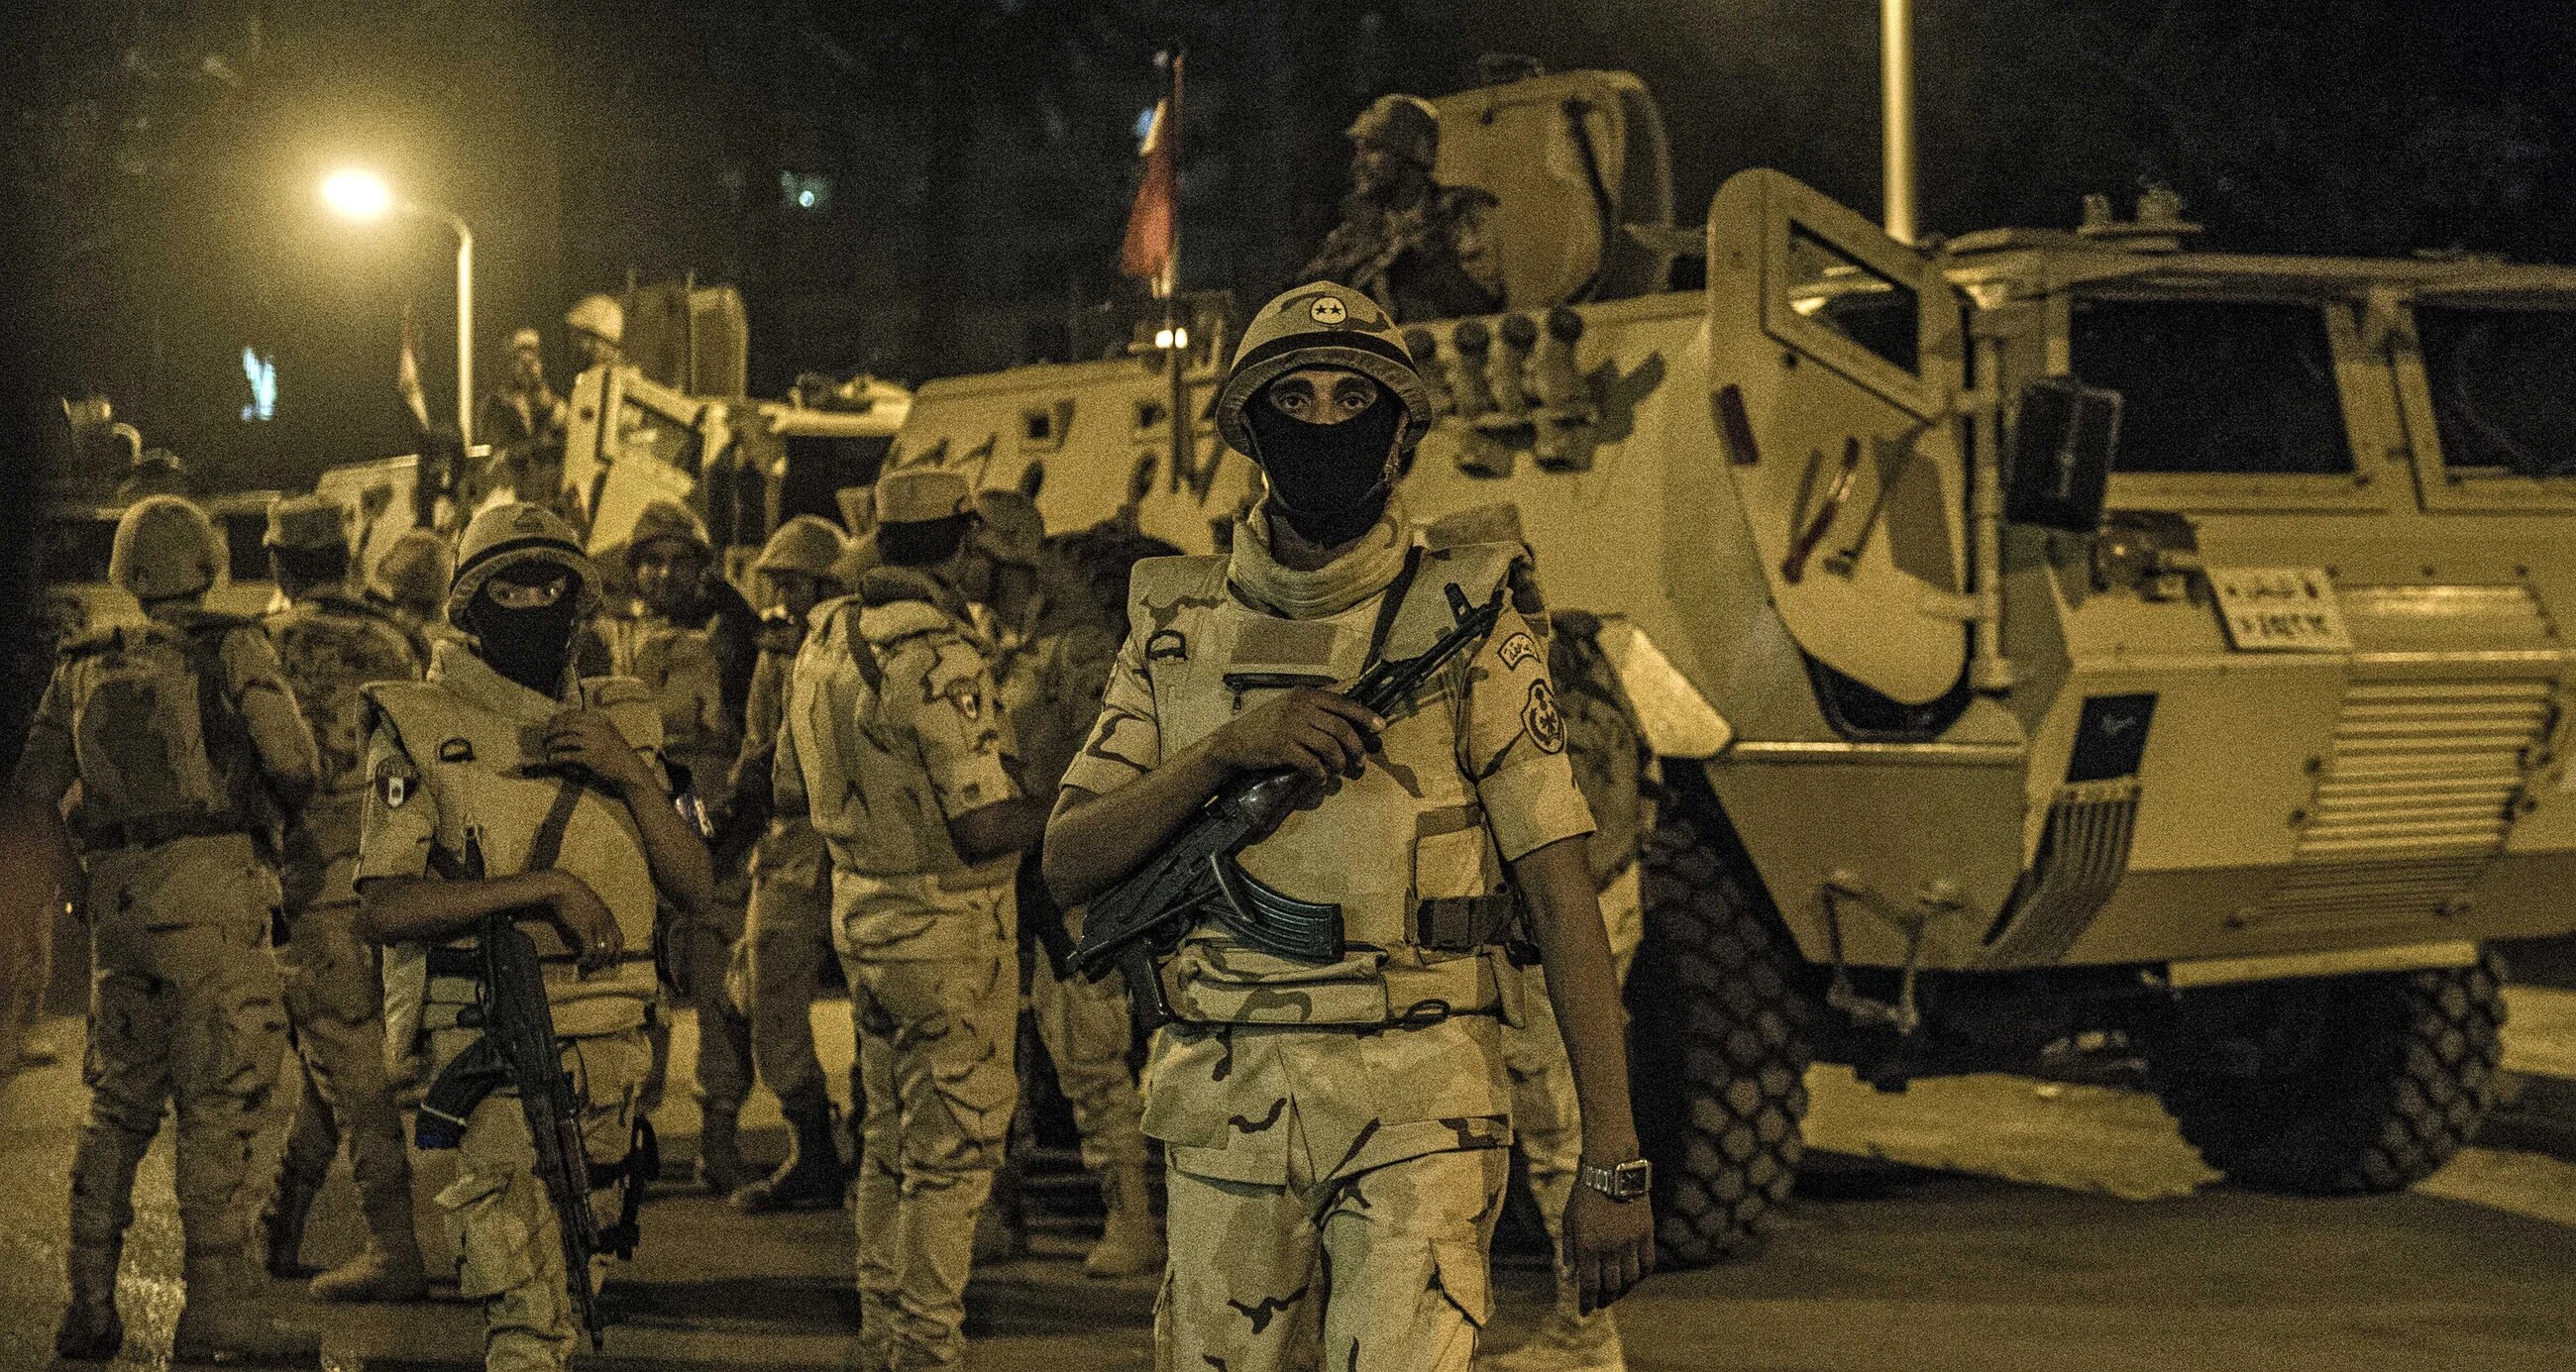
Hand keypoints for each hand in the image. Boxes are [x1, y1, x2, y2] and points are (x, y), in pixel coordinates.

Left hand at [543, 709, 655, 796]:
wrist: (630, 769)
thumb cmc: (618, 753)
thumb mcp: (609, 733)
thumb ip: (593, 727)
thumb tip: (567, 725)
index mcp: (601, 719)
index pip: (572, 714)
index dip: (558, 719)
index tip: (550, 725)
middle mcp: (597, 728)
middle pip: (566, 725)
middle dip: (552, 731)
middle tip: (545, 738)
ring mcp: (594, 742)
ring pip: (564, 739)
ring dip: (552, 744)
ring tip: (548, 750)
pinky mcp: (591, 757)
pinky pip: (567, 755)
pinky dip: (557, 757)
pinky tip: (553, 760)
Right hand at [546, 872, 623, 974]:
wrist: (563, 888)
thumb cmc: (572, 897)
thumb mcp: (589, 907)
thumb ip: (594, 920)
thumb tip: (591, 936)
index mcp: (608, 916)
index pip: (620, 939)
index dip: (618, 953)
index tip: (613, 962)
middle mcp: (606, 922)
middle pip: (613, 948)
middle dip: (606, 961)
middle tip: (596, 968)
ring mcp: (596, 926)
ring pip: (602, 952)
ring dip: (594, 963)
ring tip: (586, 967)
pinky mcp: (584, 930)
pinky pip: (590, 951)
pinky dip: (586, 960)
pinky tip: (579, 962)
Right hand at [1205, 688, 1382, 786]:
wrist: (1234, 741)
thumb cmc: (1266, 724)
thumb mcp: (1290, 705)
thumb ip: (1316, 704)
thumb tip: (1349, 704)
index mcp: (1306, 695)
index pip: (1343, 703)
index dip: (1365, 716)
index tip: (1380, 727)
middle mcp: (1300, 707)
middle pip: (1341, 728)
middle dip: (1356, 747)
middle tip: (1360, 761)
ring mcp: (1290, 727)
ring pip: (1330, 747)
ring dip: (1339, 763)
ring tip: (1339, 771)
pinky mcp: (1282, 747)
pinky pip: (1311, 763)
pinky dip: (1320, 774)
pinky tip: (1320, 779)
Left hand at [1562, 1181, 1655, 1314]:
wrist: (1612, 1169)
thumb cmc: (1585, 1194)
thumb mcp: (1570, 1220)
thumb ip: (1570, 1250)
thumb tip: (1568, 1277)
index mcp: (1588, 1245)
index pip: (1588, 1284)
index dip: (1585, 1302)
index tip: (1583, 1312)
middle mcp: (1610, 1247)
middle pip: (1610, 1286)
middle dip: (1603, 1299)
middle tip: (1599, 1303)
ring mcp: (1630, 1241)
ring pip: (1630, 1279)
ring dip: (1622, 1290)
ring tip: (1616, 1292)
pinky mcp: (1646, 1234)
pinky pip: (1646, 1264)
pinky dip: (1640, 1275)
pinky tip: (1633, 1278)